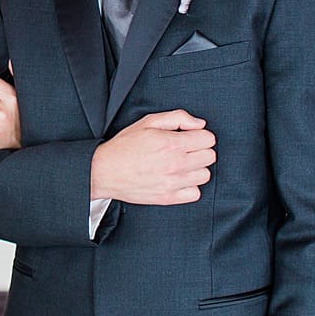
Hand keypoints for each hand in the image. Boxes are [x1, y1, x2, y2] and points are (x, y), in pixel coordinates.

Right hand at [90, 110, 214, 204]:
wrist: (104, 171)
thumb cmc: (124, 146)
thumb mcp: (148, 122)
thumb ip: (178, 118)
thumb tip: (199, 124)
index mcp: (171, 143)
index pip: (208, 139)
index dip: (199, 135)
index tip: (190, 137)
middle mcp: (175, 164)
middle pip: (210, 157)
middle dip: (200, 150)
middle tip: (185, 149)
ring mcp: (173, 183)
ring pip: (205, 175)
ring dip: (196, 168)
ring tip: (180, 164)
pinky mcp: (168, 198)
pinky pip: (196, 193)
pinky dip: (190, 186)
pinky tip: (178, 179)